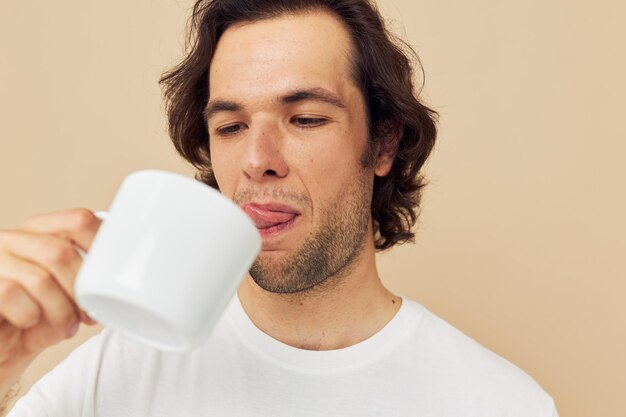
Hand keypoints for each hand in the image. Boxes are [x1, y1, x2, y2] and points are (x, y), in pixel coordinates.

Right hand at [0, 208, 101, 378]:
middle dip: (80, 290)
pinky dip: (30, 314)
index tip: (110, 278)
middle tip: (88, 315)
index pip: (78, 221)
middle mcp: (12, 238)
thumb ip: (88, 278)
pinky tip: (30, 322)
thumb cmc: (36, 321)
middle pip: (61, 252)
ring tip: (65, 326)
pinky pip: (11, 294)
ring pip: (39, 277)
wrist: (0, 348)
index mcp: (40, 231)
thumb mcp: (68, 296)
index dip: (101, 248)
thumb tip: (120, 276)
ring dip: (60, 310)